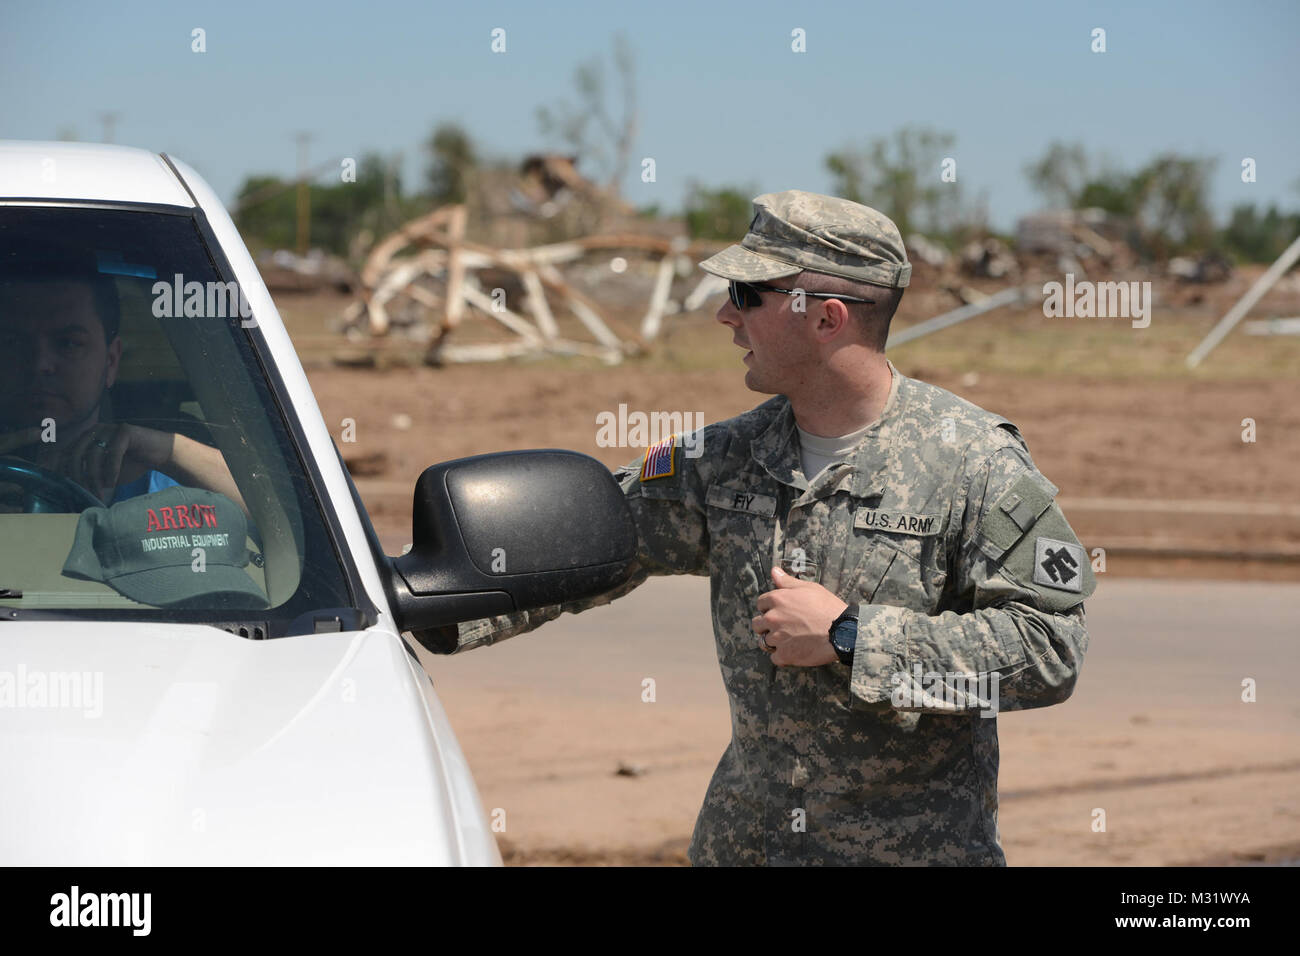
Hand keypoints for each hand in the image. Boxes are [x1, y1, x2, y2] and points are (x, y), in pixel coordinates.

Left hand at [27, 423, 171, 504]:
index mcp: (87, 439)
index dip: (61, 469)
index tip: (63, 486)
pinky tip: (112, 483)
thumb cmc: (132, 464)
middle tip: (85, 492)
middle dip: (78, 476)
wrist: (160, 455)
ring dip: (95, 476)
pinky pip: (113, 452)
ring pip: (93, 454)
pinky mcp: (125, 431)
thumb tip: (73, 488)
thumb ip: (90, 476)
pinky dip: (111, 470)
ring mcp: (110, 428)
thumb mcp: (106, 473)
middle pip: (76, 453)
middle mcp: (95, 431)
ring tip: (101, 491)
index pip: (65, 452)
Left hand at [752, 566, 848, 666]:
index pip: (760, 603)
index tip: (781, 612)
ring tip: (789, 640)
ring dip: (774, 641)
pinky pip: (774, 658)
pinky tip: (793, 651)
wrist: (842, 631)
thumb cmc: (827, 607)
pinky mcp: (784, 655)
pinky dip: (782, 656)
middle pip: (757, 624)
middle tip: (783, 627)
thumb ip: (788, 581)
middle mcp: (773, 618)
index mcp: (777, 599)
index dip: (769, 608)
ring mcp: (777, 637)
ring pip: (764, 641)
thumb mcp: (809, 588)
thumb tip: (774, 571)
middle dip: (767, 625)